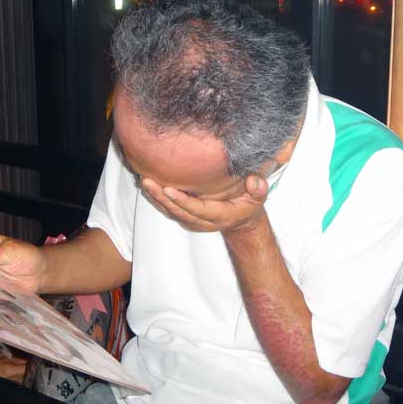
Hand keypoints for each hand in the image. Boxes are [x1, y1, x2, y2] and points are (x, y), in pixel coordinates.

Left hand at [141, 173, 268, 233]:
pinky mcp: (185, 217)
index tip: (168, 189)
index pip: (198, 209)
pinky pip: (169, 210)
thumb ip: (259, 189)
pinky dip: (157, 199)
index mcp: (220, 216)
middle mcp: (203, 222)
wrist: (241, 221)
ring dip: (155, 198)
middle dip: (161, 197)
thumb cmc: (248, 205)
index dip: (182, 200)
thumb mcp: (259, 197)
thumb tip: (255, 182)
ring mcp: (192, 221)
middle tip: (147, 181)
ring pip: (171, 211)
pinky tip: (147, 185)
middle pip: (178, 211)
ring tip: (143, 181)